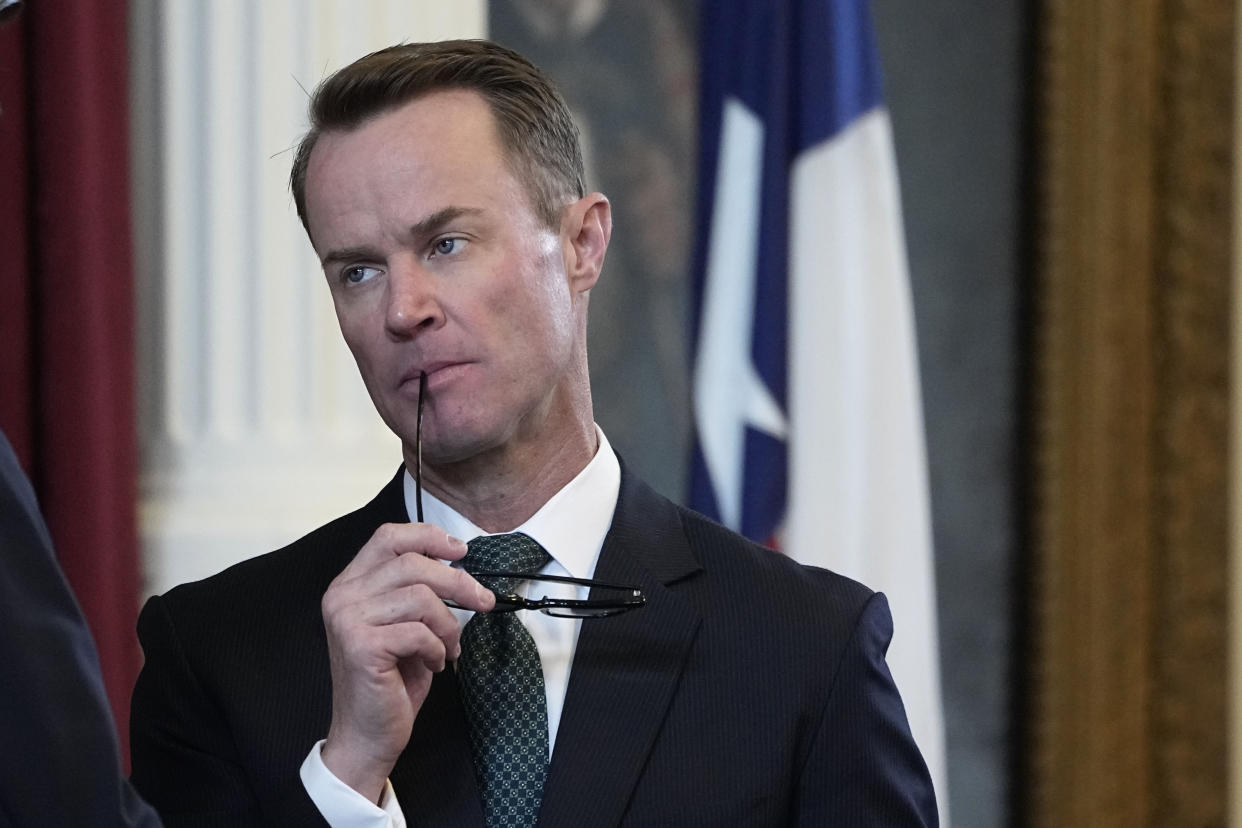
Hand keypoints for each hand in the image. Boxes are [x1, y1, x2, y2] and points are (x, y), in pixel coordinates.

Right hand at [319, 522, 493, 801]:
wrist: (367, 735)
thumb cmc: (389, 680)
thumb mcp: (404, 624)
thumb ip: (416, 590)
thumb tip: (458, 563)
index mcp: (349, 584)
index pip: (388, 537)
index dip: (428, 537)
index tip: (461, 551)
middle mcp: (342, 596)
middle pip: (413, 563)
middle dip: (458, 582)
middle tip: (483, 601)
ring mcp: (348, 620)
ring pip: (421, 597)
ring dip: (448, 624)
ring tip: (448, 647)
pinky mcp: (362, 646)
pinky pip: (420, 631)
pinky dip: (438, 647)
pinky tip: (434, 662)